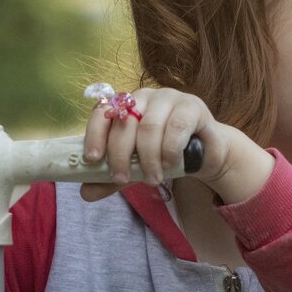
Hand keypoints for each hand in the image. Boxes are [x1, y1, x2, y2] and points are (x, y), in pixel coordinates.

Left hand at [79, 88, 273, 203]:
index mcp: (125, 107)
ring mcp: (169, 98)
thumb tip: (86, 193)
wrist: (205, 154)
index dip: (95, 134)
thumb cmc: (165, 155)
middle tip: (122, 179)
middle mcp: (144, 97)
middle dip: (120, 154)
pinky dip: (169, 150)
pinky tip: (169, 164)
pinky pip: (176, 127)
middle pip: (125, 122)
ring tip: (152, 179)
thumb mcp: (135, 168)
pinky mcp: (192, 106)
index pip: (102, 112)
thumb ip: (110, 178)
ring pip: (150, 126)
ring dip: (148, 158)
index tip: (93, 158)